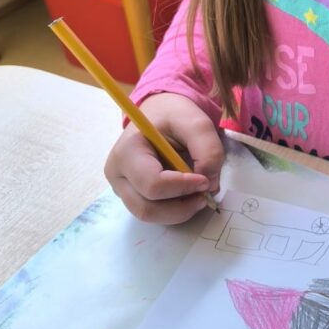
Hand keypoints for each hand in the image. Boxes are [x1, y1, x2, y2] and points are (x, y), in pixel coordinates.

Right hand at [104, 93, 223, 223]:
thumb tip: (210, 185)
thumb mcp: (196, 122)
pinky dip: (174, 210)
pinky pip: (152, 212)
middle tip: (205, 195)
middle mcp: (117, 174)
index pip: (152, 184)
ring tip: (199, 195)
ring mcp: (121, 188)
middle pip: (146, 208)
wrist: (159, 113)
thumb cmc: (173, 115)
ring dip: (179, 211)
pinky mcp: (131, 195)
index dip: (182, 187)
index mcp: (127, 151)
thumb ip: (208, 150)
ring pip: (149, 215)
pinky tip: (187, 195)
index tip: (206, 181)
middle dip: (181, 207)